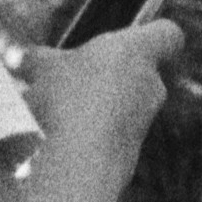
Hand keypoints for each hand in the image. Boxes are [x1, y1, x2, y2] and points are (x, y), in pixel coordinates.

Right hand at [14, 7, 186, 201]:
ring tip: (51, 117)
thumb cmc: (65, 103)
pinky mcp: (129, 158)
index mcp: (136, 53)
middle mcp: (150, 88)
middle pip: (136, 74)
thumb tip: (33, 62)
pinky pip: (108, 139)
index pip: (168, 34)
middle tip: (66, 81)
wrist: (77, 167)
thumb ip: (43, 60)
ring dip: (91, 109)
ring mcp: (143, 126)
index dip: (151, 33)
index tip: (130, 38)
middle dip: (104, 77)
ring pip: (119, 109)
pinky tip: (59, 144)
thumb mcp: (43, 68)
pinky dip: (88, 139)